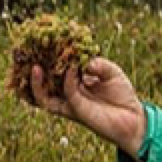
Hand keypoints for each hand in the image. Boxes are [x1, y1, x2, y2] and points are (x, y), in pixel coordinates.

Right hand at [28, 56, 146, 157]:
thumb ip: (98, 64)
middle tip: (28, 55)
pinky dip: (67, 81)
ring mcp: (72, 103)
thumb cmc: (122, 95)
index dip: (50, 57)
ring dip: (38, 83)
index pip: (57, 69)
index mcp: (74, 82)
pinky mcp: (79, 111)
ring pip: (45, 96)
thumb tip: (81, 61)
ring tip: (35, 67)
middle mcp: (69, 93)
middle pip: (45, 82)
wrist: (133, 119)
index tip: (45, 42)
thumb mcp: (112, 72)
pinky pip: (68, 95)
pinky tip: (70, 69)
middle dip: (35, 72)